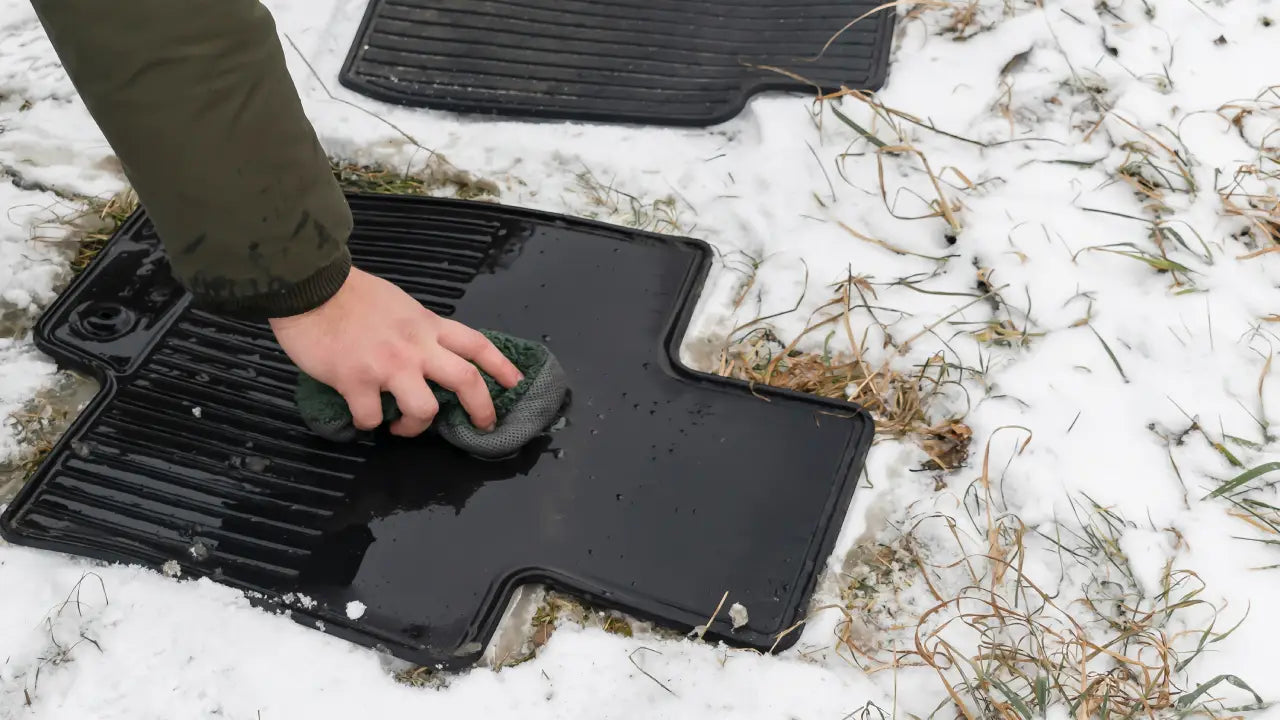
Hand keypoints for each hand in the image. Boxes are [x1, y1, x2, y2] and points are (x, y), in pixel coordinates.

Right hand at [269, 267, 521, 436]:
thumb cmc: (350, 294)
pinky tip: (361, 416)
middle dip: (481, 409)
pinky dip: (368, 424)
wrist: (309, 286)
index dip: (500, 366)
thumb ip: (417, 329)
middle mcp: (416, 346)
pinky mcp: (356, 381)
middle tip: (483, 425)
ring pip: (423, 410)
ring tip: (402, 426)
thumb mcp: (399, 304)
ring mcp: (388, 365)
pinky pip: (372, 418)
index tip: (514, 383)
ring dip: (416, 426)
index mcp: (427, 325)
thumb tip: (427, 348)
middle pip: (466, 381)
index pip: (476, 345)